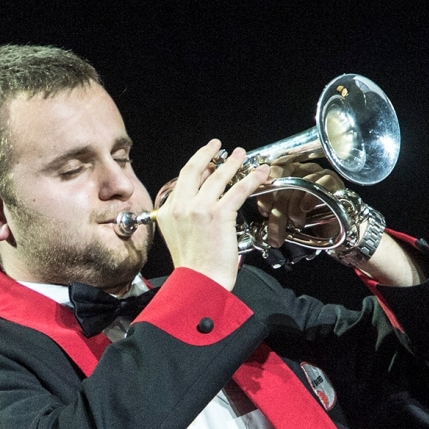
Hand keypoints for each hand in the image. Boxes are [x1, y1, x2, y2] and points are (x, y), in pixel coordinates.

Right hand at [156, 140, 270, 289]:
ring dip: (233, 163)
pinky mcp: (220, 214)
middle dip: (208, 153)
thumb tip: (197, 205)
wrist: (198, 282)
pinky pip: (238, 189)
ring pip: (218, 177)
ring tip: (242, 155)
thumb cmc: (193, 267)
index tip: (206, 161)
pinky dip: (252, 178)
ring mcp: (200, 208)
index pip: (183, 181)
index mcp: (168, 212)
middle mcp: (181, 206)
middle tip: (218, 146)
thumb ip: (182, 218)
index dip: (197, 166)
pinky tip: (260, 173)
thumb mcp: (176, 237)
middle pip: (196, 170)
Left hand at [258, 160, 344, 249]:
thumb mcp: (285, 213)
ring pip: (301, 186)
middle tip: (276, 232)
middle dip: (279, 210)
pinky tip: (305, 209)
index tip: (264, 211)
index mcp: (287, 171)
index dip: (267, 190)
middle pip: (285, 183)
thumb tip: (264, 211)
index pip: (273, 172)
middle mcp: (302, 169)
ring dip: (294, 210)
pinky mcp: (333, 180)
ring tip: (295, 225)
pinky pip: (320, 185)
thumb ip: (273, 207)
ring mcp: (318, 173)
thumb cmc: (307, 220)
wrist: (330, 230)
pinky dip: (310, 198)